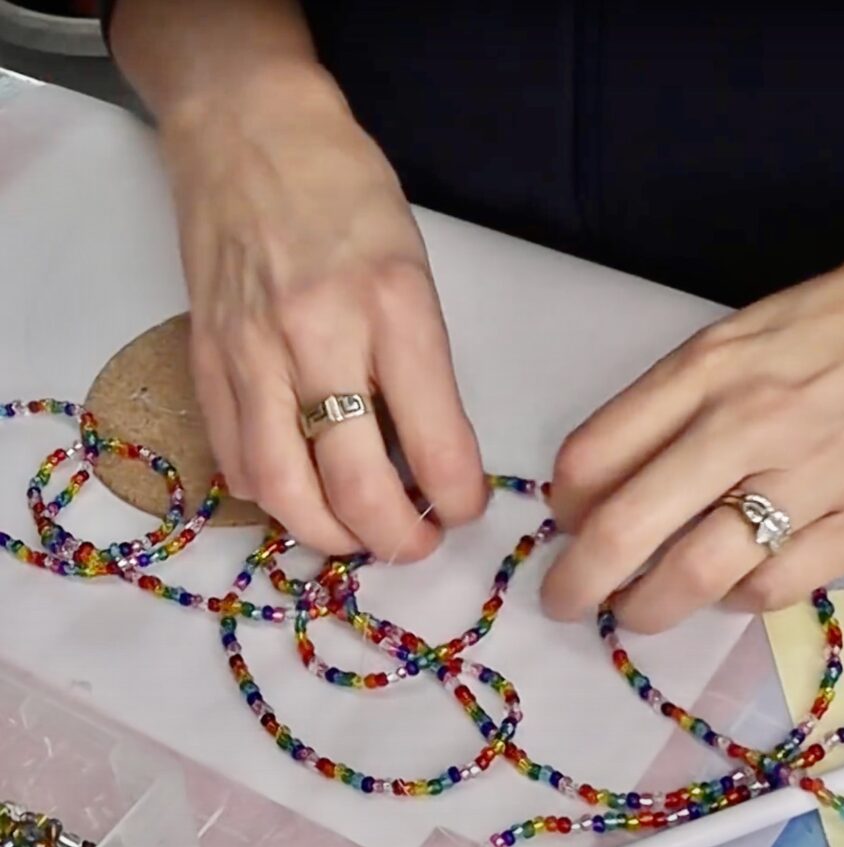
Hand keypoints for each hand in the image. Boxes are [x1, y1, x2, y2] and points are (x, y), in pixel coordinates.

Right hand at [161, 63, 485, 556]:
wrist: (246, 131)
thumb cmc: (346, 191)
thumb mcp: (414, 269)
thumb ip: (420, 363)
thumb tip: (426, 454)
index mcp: (393, 306)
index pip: (436, 438)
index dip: (457, 496)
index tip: (463, 508)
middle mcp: (319, 336)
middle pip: (353, 483)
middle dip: (394, 539)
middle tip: (415, 544)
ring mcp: (251, 352)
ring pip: (282, 489)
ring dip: (326, 536)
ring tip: (357, 537)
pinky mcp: (206, 359)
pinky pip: (232, 458)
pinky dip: (270, 498)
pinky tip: (297, 497)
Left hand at [542, 187, 843, 629]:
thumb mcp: (742, 335)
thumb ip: (674, 405)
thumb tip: (614, 483)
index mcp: (706, 368)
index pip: (593, 455)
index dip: (564, 506)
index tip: (566, 524)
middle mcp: (745, 424)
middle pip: (625, 528)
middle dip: (575, 581)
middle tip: (562, 601)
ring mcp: (809, 479)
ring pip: (693, 576)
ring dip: (645, 608)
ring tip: (634, 612)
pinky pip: (772, 590)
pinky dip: (734, 601)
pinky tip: (728, 589)